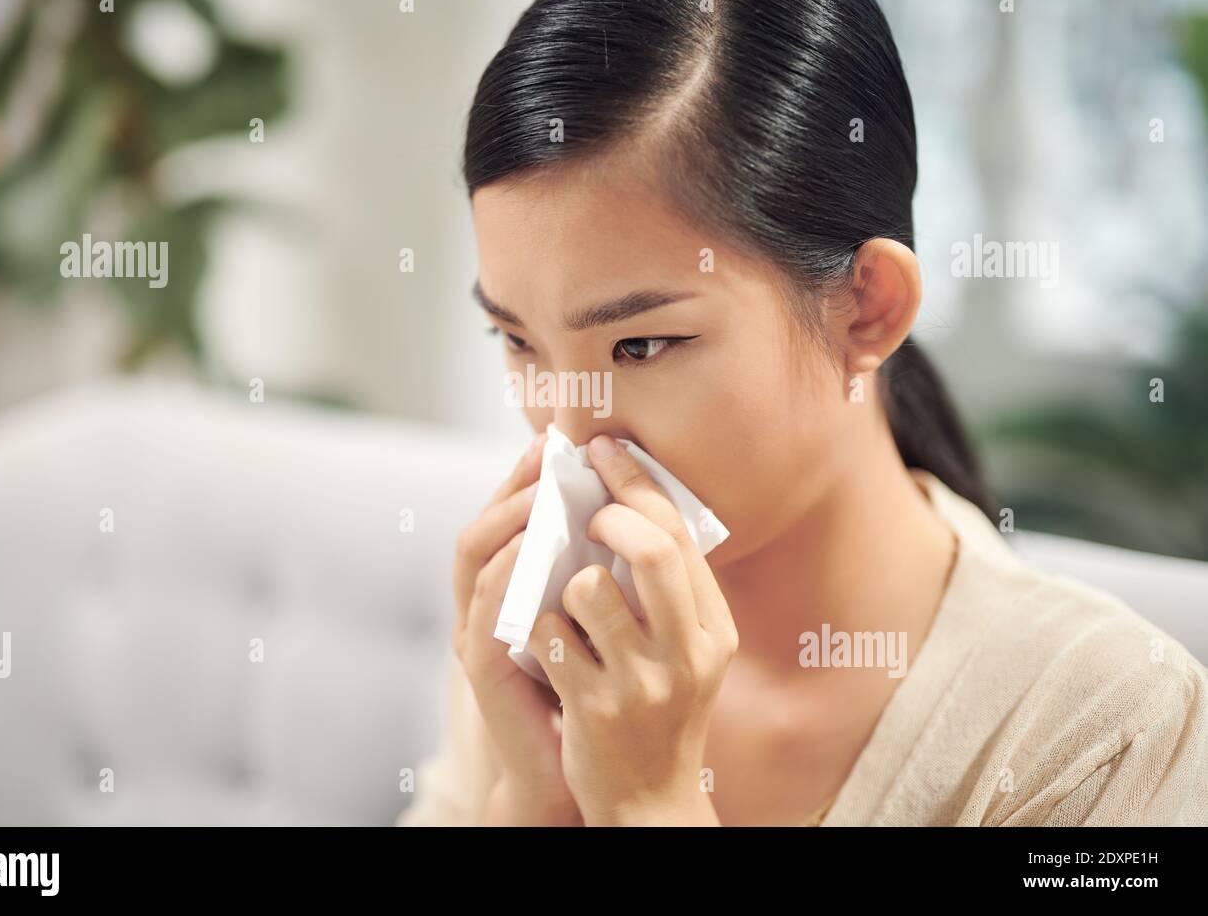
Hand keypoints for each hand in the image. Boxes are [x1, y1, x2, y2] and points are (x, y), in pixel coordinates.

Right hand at [452, 432, 582, 824]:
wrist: (593, 770)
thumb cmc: (602, 687)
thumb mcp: (606, 616)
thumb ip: (606, 567)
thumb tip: (639, 504)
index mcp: (517, 588)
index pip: (512, 517)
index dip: (529, 476)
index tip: (560, 442)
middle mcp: (488, 603)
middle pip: (484, 523)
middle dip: (514, 483)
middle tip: (546, 453)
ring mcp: (477, 630)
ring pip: (475, 555)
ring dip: (508, 516)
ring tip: (542, 488)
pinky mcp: (481, 664)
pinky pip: (484, 606)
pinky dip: (506, 570)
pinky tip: (532, 546)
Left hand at [526, 434, 737, 825]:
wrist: (649, 803)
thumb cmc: (660, 712)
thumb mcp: (690, 653)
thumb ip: (673, 590)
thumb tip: (631, 503)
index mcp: (715, 630)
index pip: (680, 534)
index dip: (637, 482)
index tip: (605, 450)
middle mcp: (689, 654)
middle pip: (650, 549)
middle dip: (607, 512)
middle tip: (583, 507)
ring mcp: (643, 682)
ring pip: (589, 588)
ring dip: (566, 582)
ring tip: (569, 601)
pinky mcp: (595, 708)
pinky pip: (549, 635)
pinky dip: (538, 628)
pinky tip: (545, 643)